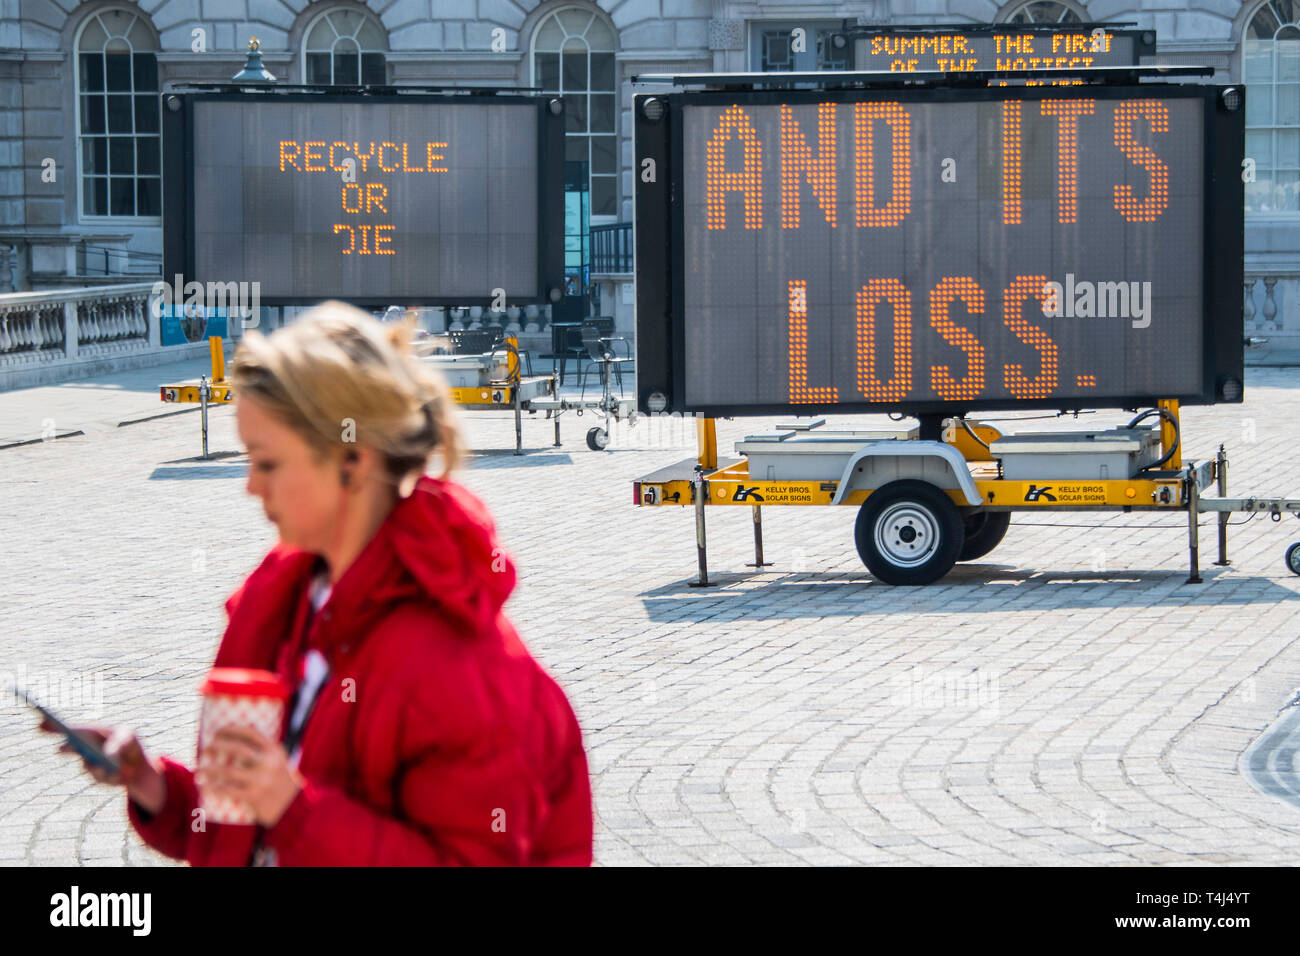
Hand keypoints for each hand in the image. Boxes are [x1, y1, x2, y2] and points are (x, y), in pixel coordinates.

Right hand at [38, 720, 166, 814]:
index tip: (40, 725)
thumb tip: (107, 756)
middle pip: (69, 747)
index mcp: (92, 733)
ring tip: (112, 768)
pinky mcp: (98, 778)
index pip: (71, 729)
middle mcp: (85, 749)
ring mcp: (89, 764)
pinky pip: (102, 778)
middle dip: (67, 748)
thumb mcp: (129, 738)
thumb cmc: (130, 745)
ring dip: (100, 767)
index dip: (54, 726)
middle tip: (66, 747)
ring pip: (88, 767)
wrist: (140, 767)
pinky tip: (123, 774)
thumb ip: (119, 744)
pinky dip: (113, 776)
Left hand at [198, 727, 301, 826]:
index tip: (218, 730)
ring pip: (228, 772)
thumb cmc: (283, 782)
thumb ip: (264, 751)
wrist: (295, 807)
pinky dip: (214, 788)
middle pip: (237, 749)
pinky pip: (229, 791)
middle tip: (206, 749)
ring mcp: (261, 780)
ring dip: (209, 770)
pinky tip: (205, 787)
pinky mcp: (255, 797)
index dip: (231, 729)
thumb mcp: (280, 761)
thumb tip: (238, 740)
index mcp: (274, 751)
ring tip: (198, 772)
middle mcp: (268, 763)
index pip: (250, 733)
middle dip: (217, 746)